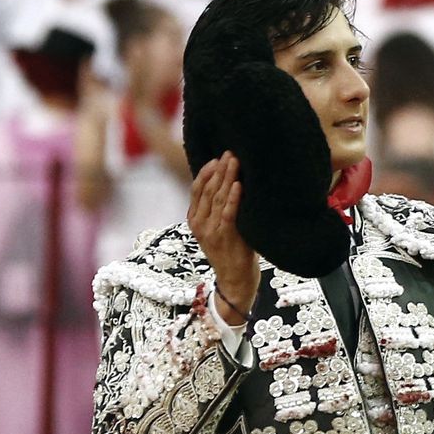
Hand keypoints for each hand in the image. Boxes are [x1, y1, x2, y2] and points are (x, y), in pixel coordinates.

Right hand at [188, 153, 258, 317]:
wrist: (234, 281)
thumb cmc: (231, 250)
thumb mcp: (218, 228)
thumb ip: (218, 208)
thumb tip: (229, 181)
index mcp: (195, 220)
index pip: (197, 190)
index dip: (206, 172)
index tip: (216, 158)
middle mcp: (200, 224)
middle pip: (208, 191)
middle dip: (219, 170)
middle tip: (230, 152)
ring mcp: (212, 231)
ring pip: (217, 199)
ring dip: (227, 178)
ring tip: (234, 161)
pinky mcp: (226, 237)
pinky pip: (228, 214)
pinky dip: (233, 198)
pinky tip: (238, 184)